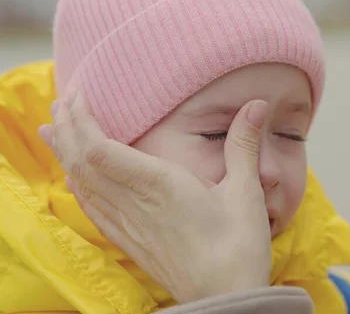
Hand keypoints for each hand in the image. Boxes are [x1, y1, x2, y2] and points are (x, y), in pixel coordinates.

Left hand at [39, 93, 271, 302]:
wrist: (226, 298)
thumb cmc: (238, 246)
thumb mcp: (246, 191)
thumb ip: (244, 144)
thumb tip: (258, 104)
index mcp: (159, 186)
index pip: (100, 149)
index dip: (81, 121)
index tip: (78, 96)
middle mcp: (135, 204)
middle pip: (82, 163)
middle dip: (67, 130)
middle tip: (60, 103)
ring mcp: (129, 226)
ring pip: (83, 186)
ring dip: (64, 155)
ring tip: (52, 131)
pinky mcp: (131, 243)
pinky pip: (93, 211)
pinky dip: (78, 189)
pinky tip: (74, 181)